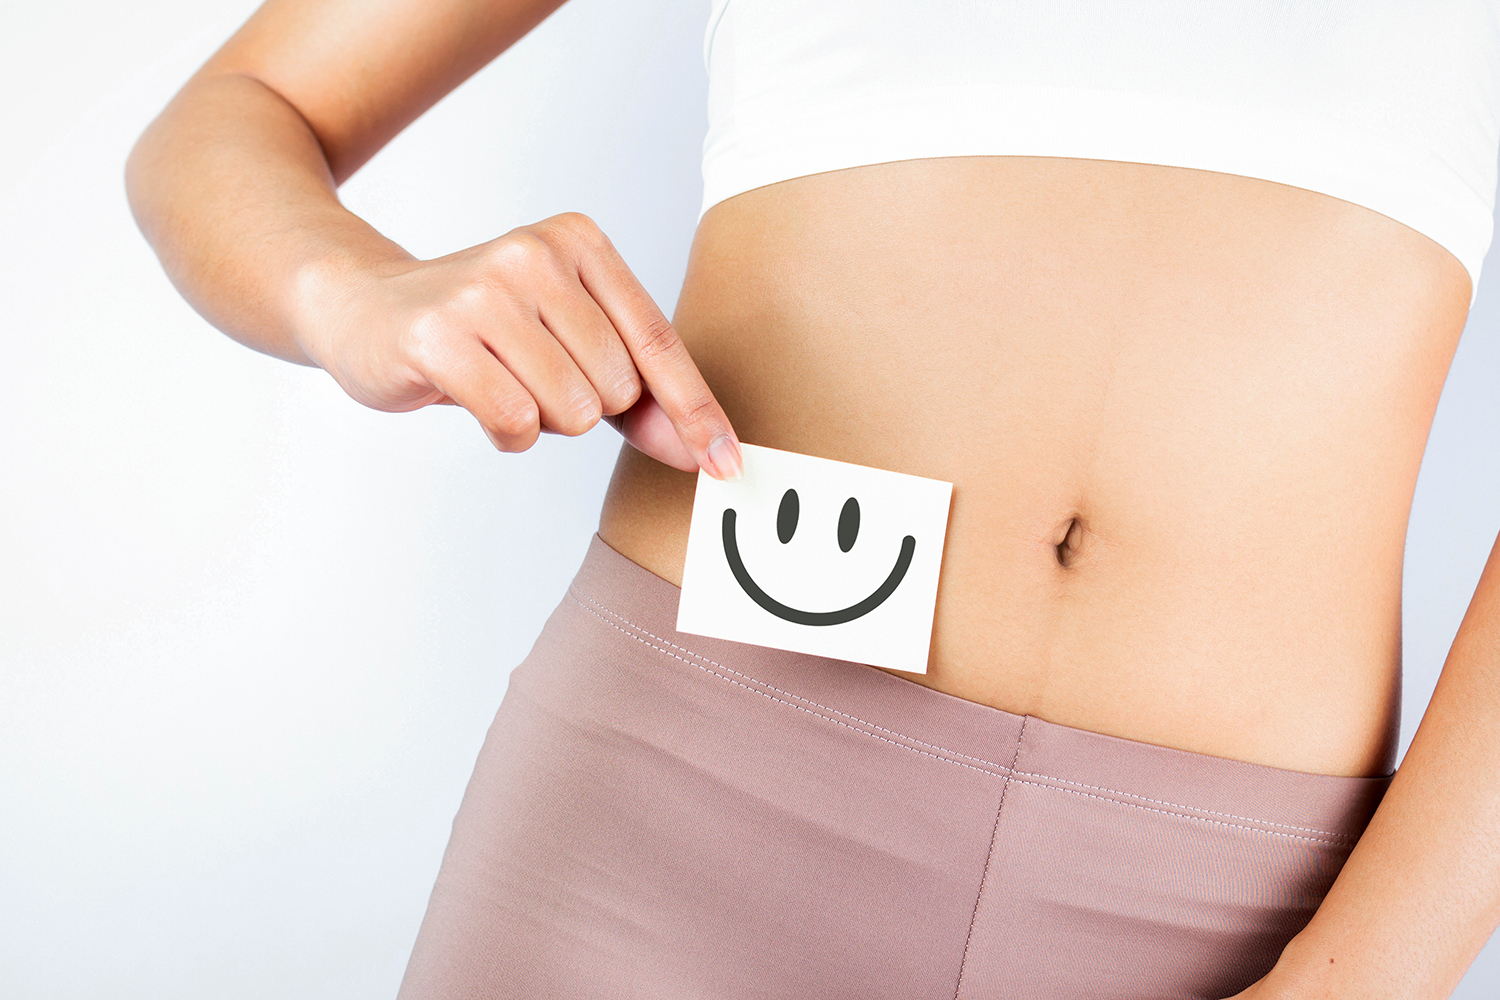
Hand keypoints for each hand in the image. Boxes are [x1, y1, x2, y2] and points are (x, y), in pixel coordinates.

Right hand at [296, 211, 742, 478]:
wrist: (364, 307)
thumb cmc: (483, 331)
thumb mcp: (570, 344)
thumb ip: (642, 395)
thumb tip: (705, 453)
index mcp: (580, 243)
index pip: (658, 343)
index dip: (695, 412)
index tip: (726, 465)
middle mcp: (536, 255)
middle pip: (616, 388)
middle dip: (582, 407)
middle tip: (530, 376)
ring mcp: (485, 291)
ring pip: (570, 410)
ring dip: (540, 420)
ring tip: (499, 380)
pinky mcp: (439, 334)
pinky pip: (515, 422)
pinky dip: (505, 433)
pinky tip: (473, 396)